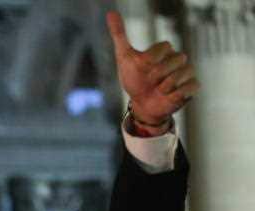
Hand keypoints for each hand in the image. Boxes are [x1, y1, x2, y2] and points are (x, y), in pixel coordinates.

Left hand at [107, 11, 199, 126]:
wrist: (141, 105)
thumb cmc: (134, 80)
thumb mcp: (124, 57)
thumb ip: (120, 35)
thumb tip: (110, 12)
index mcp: (164, 51)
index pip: (164, 46)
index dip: (151, 60)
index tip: (141, 69)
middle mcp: (178, 59)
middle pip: (177, 58)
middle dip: (158, 73)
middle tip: (150, 81)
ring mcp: (187, 72)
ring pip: (184, 72)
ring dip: (166, 85)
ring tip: (159, 90)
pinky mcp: (192, 87)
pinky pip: (191, 87)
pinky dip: (176, 94)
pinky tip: (168, 97)